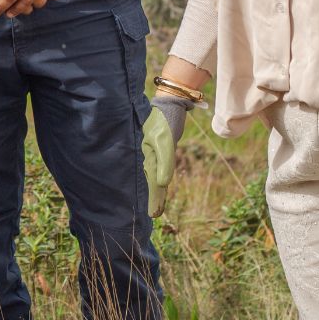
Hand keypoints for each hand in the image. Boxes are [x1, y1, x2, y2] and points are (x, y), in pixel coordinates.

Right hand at [143, 97, 189, 217]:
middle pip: (152, 182)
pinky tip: (158, 182)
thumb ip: (164, 163)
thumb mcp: (165, 141)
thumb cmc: (165, 121)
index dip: (154, 199)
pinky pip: (158, 168)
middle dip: (153, 198)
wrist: (168, 104)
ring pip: (154, 176)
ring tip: (155, 205)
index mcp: (150, 158)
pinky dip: (157, 178)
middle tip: (154, 215)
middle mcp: (150, 157)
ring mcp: (154, 153)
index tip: (153, 215)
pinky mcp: (160, 149)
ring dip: (155, 190)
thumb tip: (163, 183)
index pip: (153, 184)